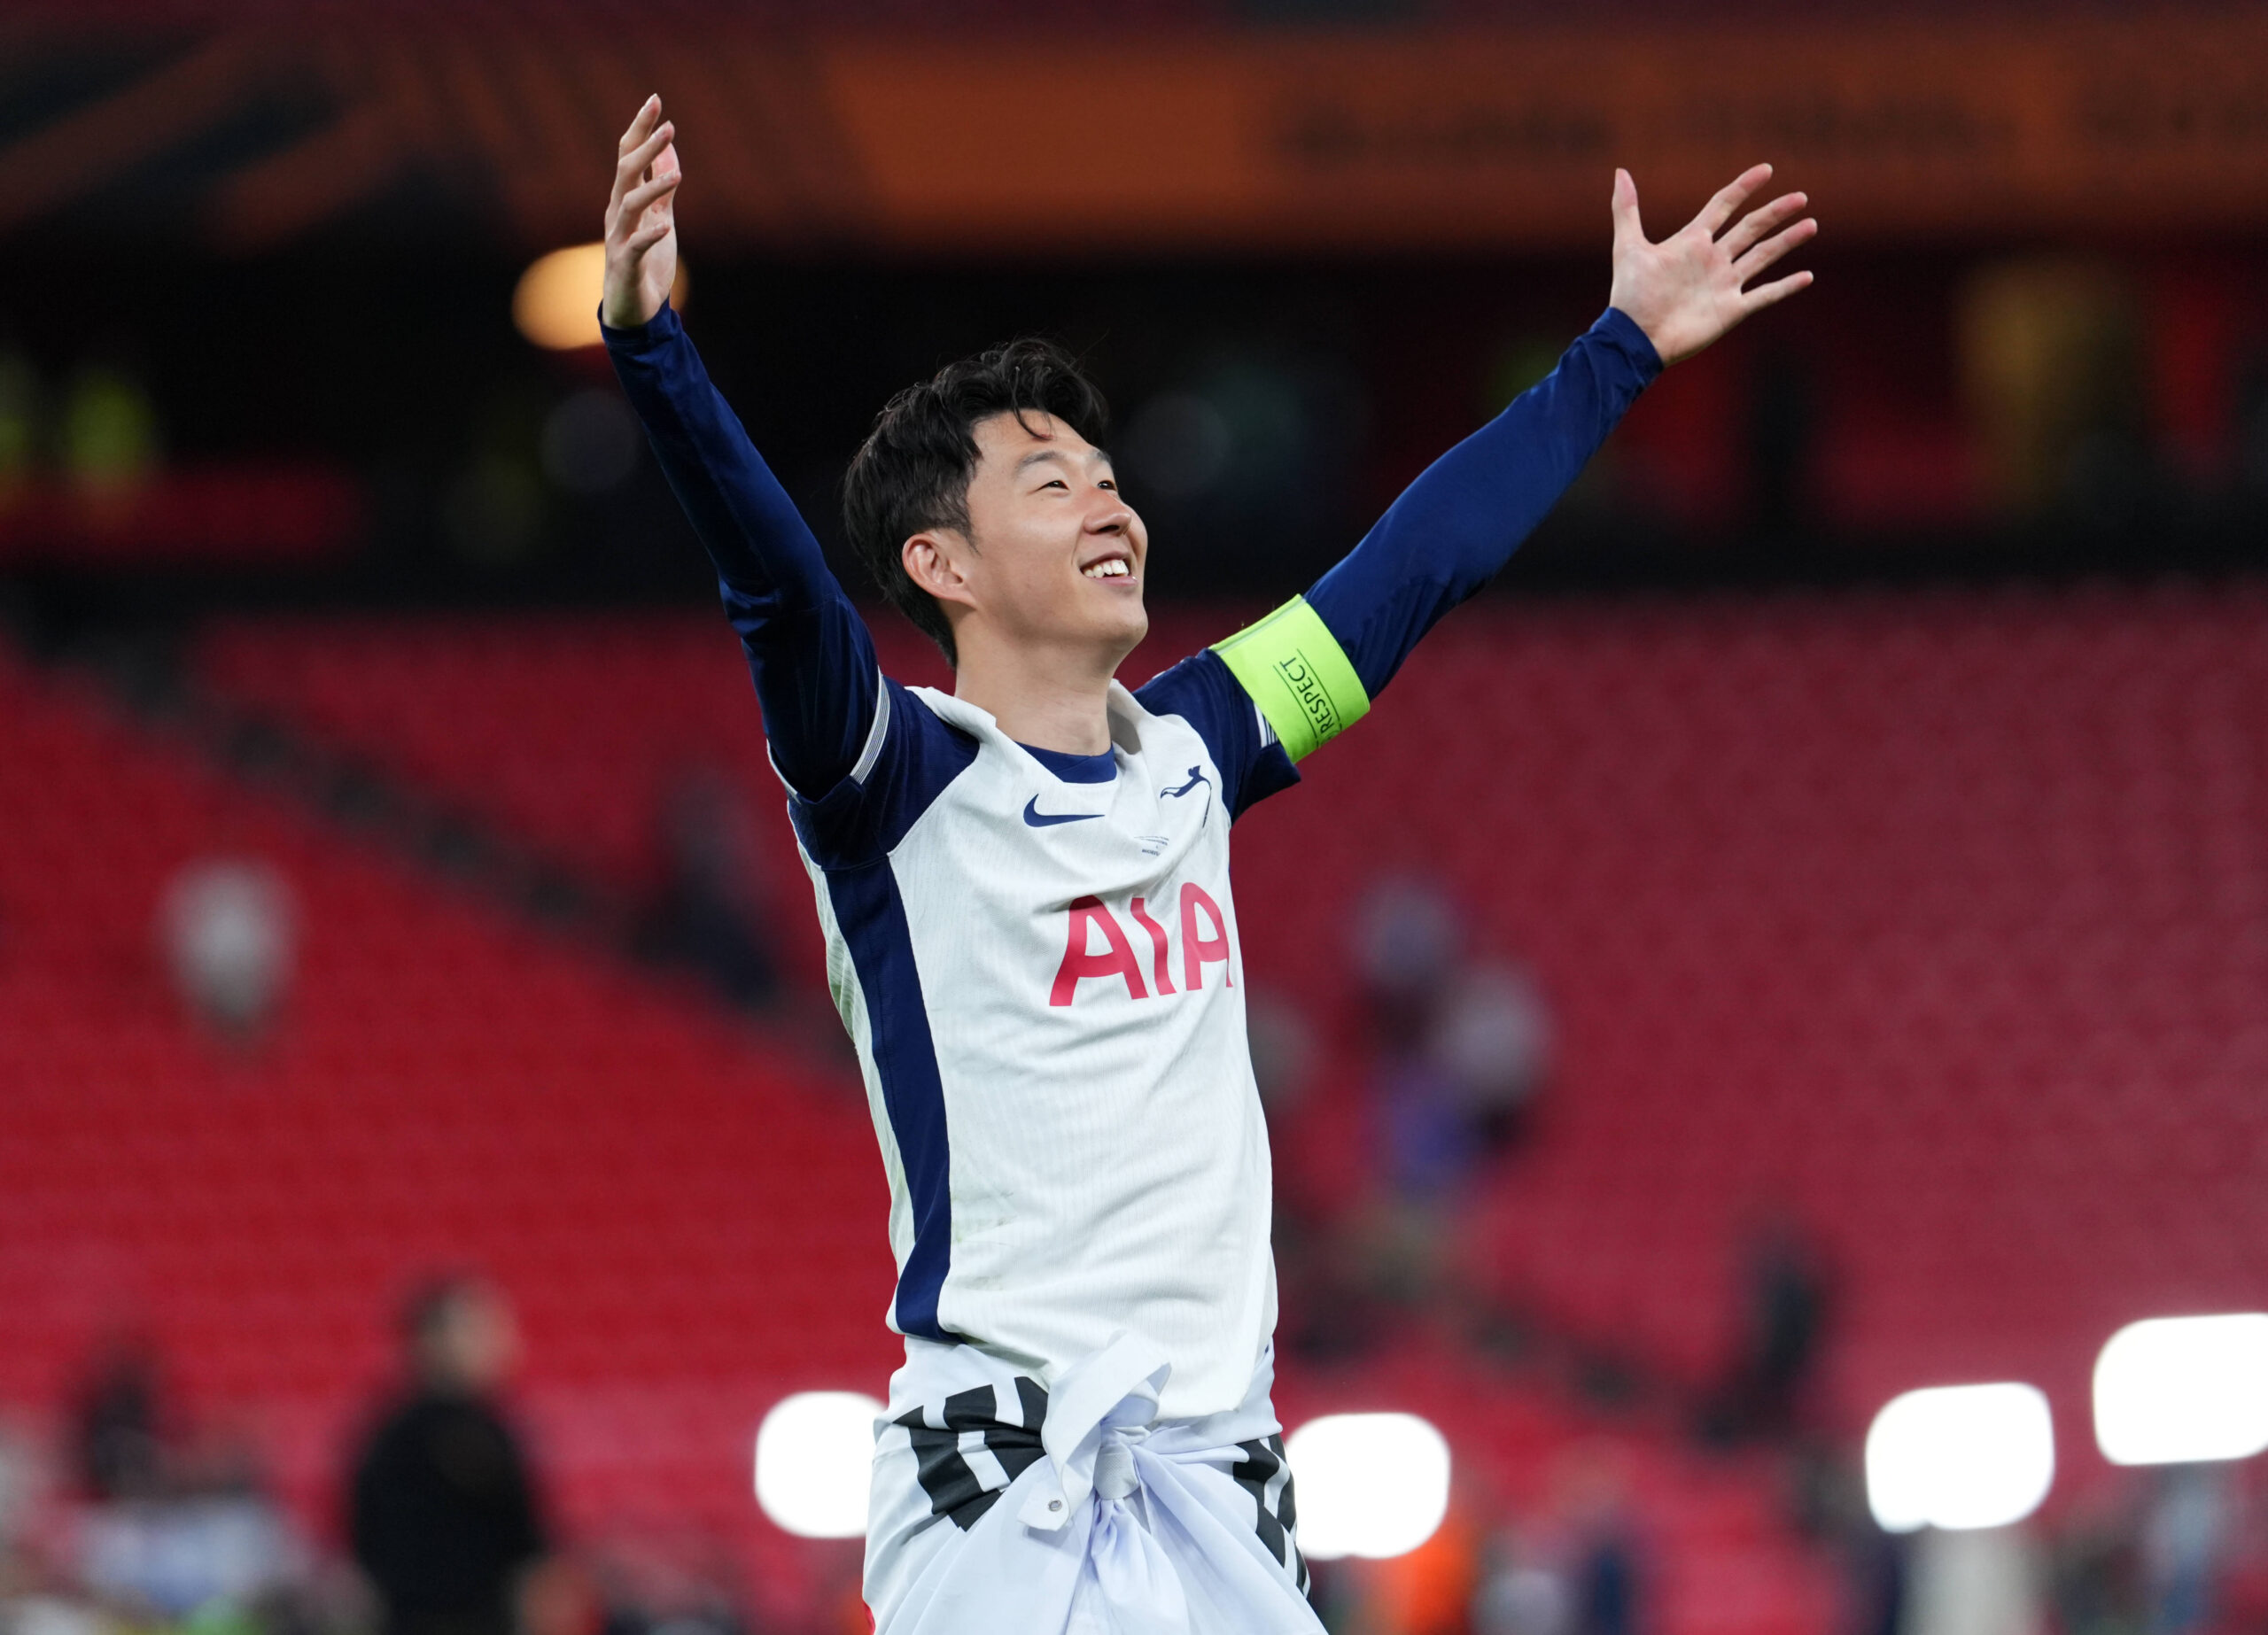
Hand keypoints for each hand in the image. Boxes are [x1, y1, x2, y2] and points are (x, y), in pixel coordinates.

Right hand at [602, 95, 680, 330]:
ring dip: (653, 187)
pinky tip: (666, 226)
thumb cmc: (646, 262)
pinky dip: (650, 235)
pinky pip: (636, 246)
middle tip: (667, 124)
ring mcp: (619, 238)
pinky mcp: (625, 264)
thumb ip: (662, 186)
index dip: (640, 127)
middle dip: (645, 146)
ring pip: (630, 204)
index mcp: (625, 198)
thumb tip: (669, 150)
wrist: (635, 310)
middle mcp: (617, 213)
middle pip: (625, 170)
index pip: (628, 154)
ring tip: (677, 175)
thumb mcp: (660, 217)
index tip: (655, 99)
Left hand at [1607, 164, 1814, 366]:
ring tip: (1811, 225)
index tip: (1766, 170)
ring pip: (1763, 256)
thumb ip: (1626, 209)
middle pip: (1751, 228)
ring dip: (1787, 241)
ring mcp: (1724, 285)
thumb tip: (1620, 171)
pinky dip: (1786, 287)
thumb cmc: (1630, 295)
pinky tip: (1807, 276)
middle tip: (1800, 197)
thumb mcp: (1628, 247)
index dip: (1744, 187)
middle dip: (1775, 212)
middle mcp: (1713, 260)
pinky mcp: (1731, 310)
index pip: (1724, 205)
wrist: (1635, 338)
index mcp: (1692, 242)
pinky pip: (1765, 295)